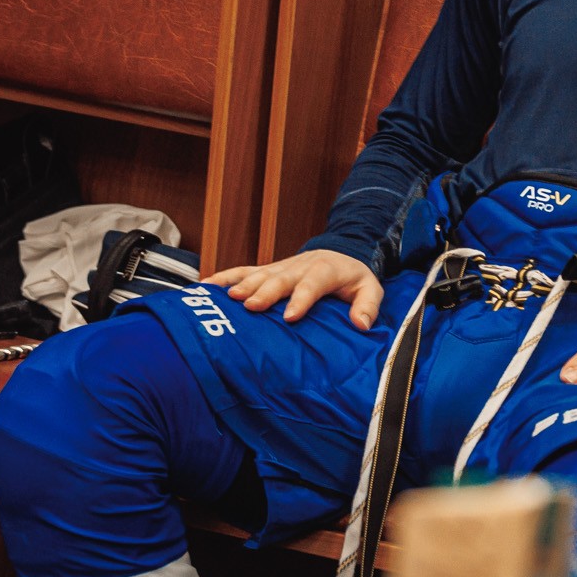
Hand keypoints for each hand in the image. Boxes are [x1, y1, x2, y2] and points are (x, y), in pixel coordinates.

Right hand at [210, 250, 384, 329]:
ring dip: (243, 284)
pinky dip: (224, 277)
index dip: (302, 299)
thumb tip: (362, 324)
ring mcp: (281, 267)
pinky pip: (243, 270)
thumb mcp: (370, 288)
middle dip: (266, 291)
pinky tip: (206, 286)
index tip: (290, 317)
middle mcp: (299, 267)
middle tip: (251, 305)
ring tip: (228, 298)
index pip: (313, 284)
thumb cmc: (353, 277)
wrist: (340, 252)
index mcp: (325, 271)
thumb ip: (368, 305)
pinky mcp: (267, 270)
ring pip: (260, 274)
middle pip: (281, 278)